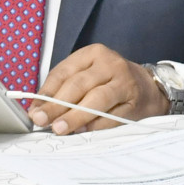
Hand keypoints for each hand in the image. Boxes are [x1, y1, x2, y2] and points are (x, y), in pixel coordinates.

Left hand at [29, 44, 168, 134]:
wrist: (149, 88)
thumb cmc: (110, 82)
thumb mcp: (87, 76)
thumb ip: (63, 90)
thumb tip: (38, 110)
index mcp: (93, 54)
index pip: (64, 72)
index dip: (47, 93)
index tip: (34, 111)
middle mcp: (110, 64)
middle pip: (79, 85)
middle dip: (57, 105)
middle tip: (42, 121)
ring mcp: (125, 82)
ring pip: (96, 99)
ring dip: (76, 116)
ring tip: (60, 128)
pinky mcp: (135, 102)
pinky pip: (112, 116)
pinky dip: (96, 125)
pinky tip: (83, 131)